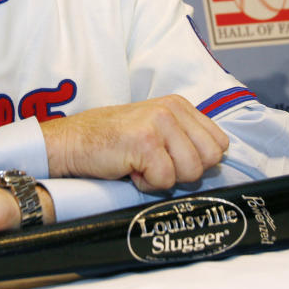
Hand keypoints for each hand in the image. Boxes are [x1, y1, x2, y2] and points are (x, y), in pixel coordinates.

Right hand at [40, 95, 228, 191]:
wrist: (70, 143)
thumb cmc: (111, 142)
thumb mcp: (155, 129)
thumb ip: (184, 138)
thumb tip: (216, 162)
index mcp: (178, 105)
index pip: (218, 144)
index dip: (197, 161)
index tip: (169, 159)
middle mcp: (171, 109)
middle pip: (210, 159)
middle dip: (185, 172)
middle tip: (155, 164)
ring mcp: (159, 123)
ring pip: (191, 172)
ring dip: (163, 178)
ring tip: (140, 165)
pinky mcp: (145, 142)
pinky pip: (165, 180)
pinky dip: (146, 184)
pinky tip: (129, 169)